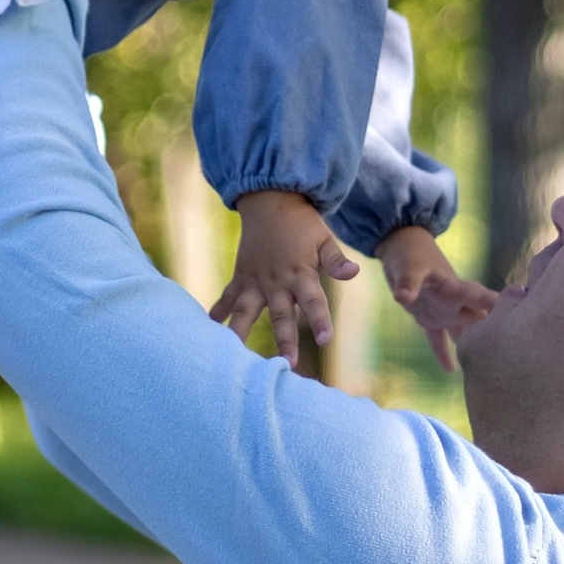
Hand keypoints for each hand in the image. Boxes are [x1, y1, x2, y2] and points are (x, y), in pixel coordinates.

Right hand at [211, 186, 356, 366]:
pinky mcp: (241, 277)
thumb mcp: (323, 239)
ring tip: (235, 354)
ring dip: (241, 332)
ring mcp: (256, 280)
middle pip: (281, 314)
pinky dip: (219, 311)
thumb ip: (336, 260)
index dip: (319, 319)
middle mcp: (276, 281)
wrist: (270, 200)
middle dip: (284, 338)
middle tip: (287, 363)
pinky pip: (228, 297)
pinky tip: (210, 328)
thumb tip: (354, 272)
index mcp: (300, 273)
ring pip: (246, 311)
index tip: (325, 340)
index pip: (313, 300)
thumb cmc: (302, 224)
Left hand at [379, 224, 498, 374]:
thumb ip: (407, 283)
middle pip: (478, 320)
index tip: (519, 317)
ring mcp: (443, 311)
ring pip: (463, 332)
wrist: (400, 245)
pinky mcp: (428, 317)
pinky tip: (451, 371)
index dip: (497, 308)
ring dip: (473, 346)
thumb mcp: (408, 267)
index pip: (479, 299)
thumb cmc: (409, 253)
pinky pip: (438, 339)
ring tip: (489, 369)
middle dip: (494, 335)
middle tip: (511, 355)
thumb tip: (401, 298)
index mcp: (454, 288)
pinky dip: (443, 353)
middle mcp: (454, 302)